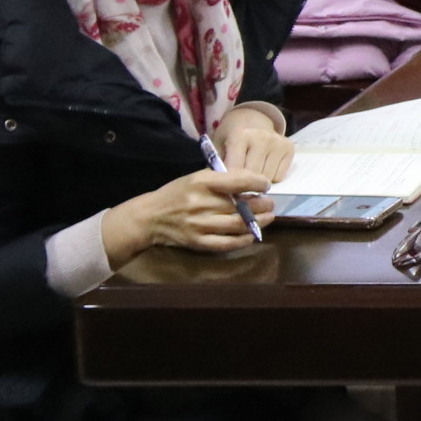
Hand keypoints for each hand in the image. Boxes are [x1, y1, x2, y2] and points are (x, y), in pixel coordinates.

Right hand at [105, 170, 269, 264]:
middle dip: (262, 204)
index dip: (257, 182)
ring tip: (268, 217)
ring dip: (258, 221)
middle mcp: (201, 203)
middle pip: (241, 205)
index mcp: (201, 182)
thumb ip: (222, 179)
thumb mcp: (196, 177)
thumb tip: (253, 181)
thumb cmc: (176, 193)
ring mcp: (199, 224)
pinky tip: (252, 235)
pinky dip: (243, 240)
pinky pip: (227, 243)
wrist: (149, 217)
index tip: (266, 184)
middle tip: (270, 203)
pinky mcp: (198, 242)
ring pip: (238, 224)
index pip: (238, 180)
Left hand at [216, 107, 292, 184]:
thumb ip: (219, 167)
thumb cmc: (231, 138)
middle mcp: (262, 137)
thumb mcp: (218, 148)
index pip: (235, 169)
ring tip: (252, 173)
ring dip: (259, 182)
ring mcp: (278, 142)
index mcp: (240, 135)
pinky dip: (272, 178)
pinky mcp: (289, 148)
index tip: (227, 185)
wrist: (251, 120)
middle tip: (240, 181)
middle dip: (245, 184)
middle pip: (253, 175)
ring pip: (268, 178)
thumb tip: (227, 190)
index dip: (229, 181)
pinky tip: (265, 168)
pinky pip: (280, 176)